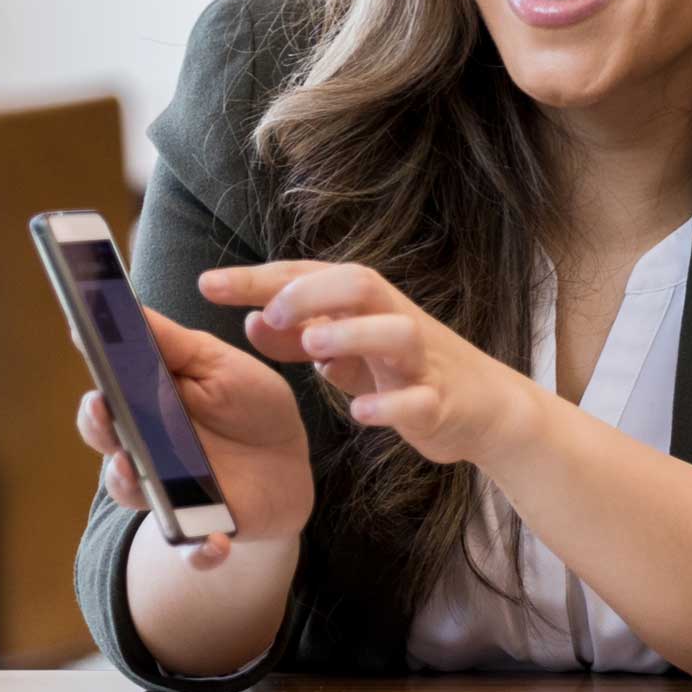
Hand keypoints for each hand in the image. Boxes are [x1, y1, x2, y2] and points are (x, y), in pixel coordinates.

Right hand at [72, 305, 313, 559]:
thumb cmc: (246, 405)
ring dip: (130, 485)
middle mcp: (145, 453)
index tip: (84, 352)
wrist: (288, 461)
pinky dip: (199, 552)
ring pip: (134, 496)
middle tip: (104, 409)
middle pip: (107, 444)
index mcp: (144, 409)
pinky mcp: (203, 530)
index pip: (106, 397)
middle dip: (100, 429)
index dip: (95, 379)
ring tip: (132, 467)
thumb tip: (122, 305)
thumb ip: (172, 343)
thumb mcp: (217, 365)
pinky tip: (214, 544)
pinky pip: (192, 549)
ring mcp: (170, 493)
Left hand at [200, 260, 540, 469]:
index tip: (208, 284)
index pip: (309, 276)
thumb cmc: (406, 371)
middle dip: (312, 291)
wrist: (484, 408)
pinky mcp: (442, 403)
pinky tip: (360, 414)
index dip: (258, 279)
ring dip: (354, 334)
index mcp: (367, 305)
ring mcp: (421, 362)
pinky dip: (390, 405)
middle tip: (269, 311)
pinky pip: (420, 400)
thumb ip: (299, 336)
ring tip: (314, 346)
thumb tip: (250, 320)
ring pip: (398, 332)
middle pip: (360, 284)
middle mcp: (395, 321)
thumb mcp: (347, 349)